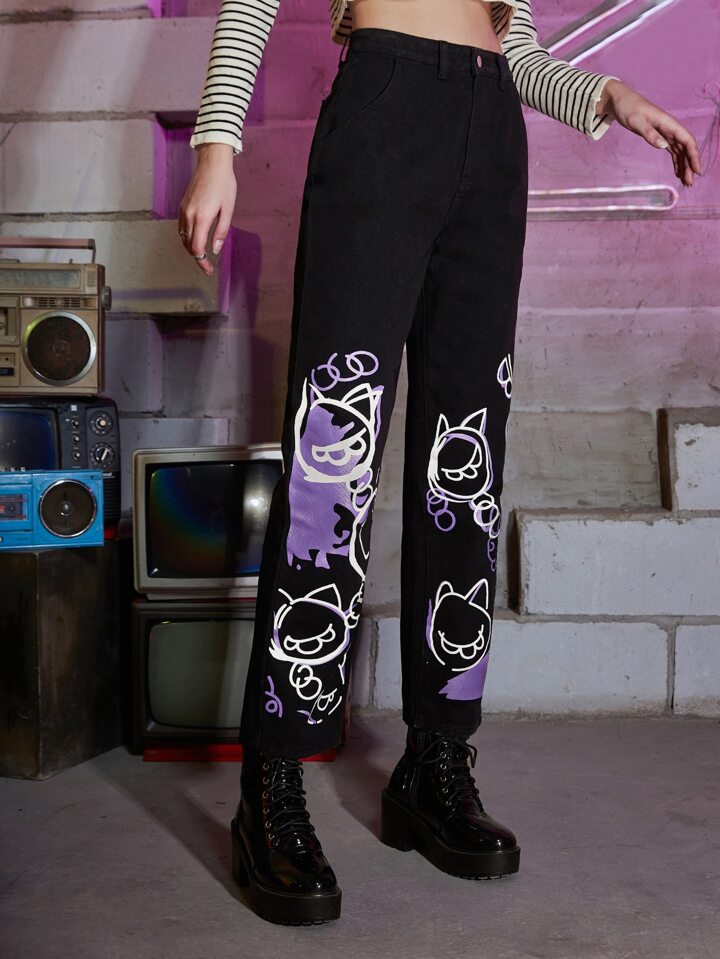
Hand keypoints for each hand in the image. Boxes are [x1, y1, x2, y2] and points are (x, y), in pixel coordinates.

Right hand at [178, 143, 236, 275]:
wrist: (212, 164)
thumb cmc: (224, 185)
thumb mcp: (228, 209)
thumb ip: (221, 231)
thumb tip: (216, 249)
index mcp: (201, 218)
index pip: (197, 248)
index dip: (202, 262)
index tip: (209, 270)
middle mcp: (189, 216)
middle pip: (188, 245)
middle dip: (197, 258)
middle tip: (207, 268)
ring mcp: (184, 210)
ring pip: (183, 237)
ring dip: (191, 249)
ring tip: (202, 256)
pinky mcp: (183, 206)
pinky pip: (181, 228)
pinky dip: (187, 238)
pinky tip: (195, 241)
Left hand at [603, 79, 701, 186]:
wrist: (620, 101)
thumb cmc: (628, 109)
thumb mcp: (636, 121)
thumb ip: (650, 134)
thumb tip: (664, 146)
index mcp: (668, 123)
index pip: (687, 140)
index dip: (693, 155)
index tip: (696, 170)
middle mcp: (670, 128)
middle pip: (685, 149)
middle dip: (690, 165)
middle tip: (690, 183)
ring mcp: (666, 133)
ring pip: (680, 151)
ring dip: (684, 166)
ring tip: (686, 182)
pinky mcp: (659, 137)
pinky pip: (672, 151)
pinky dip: (676, 162)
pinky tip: (677, 173)